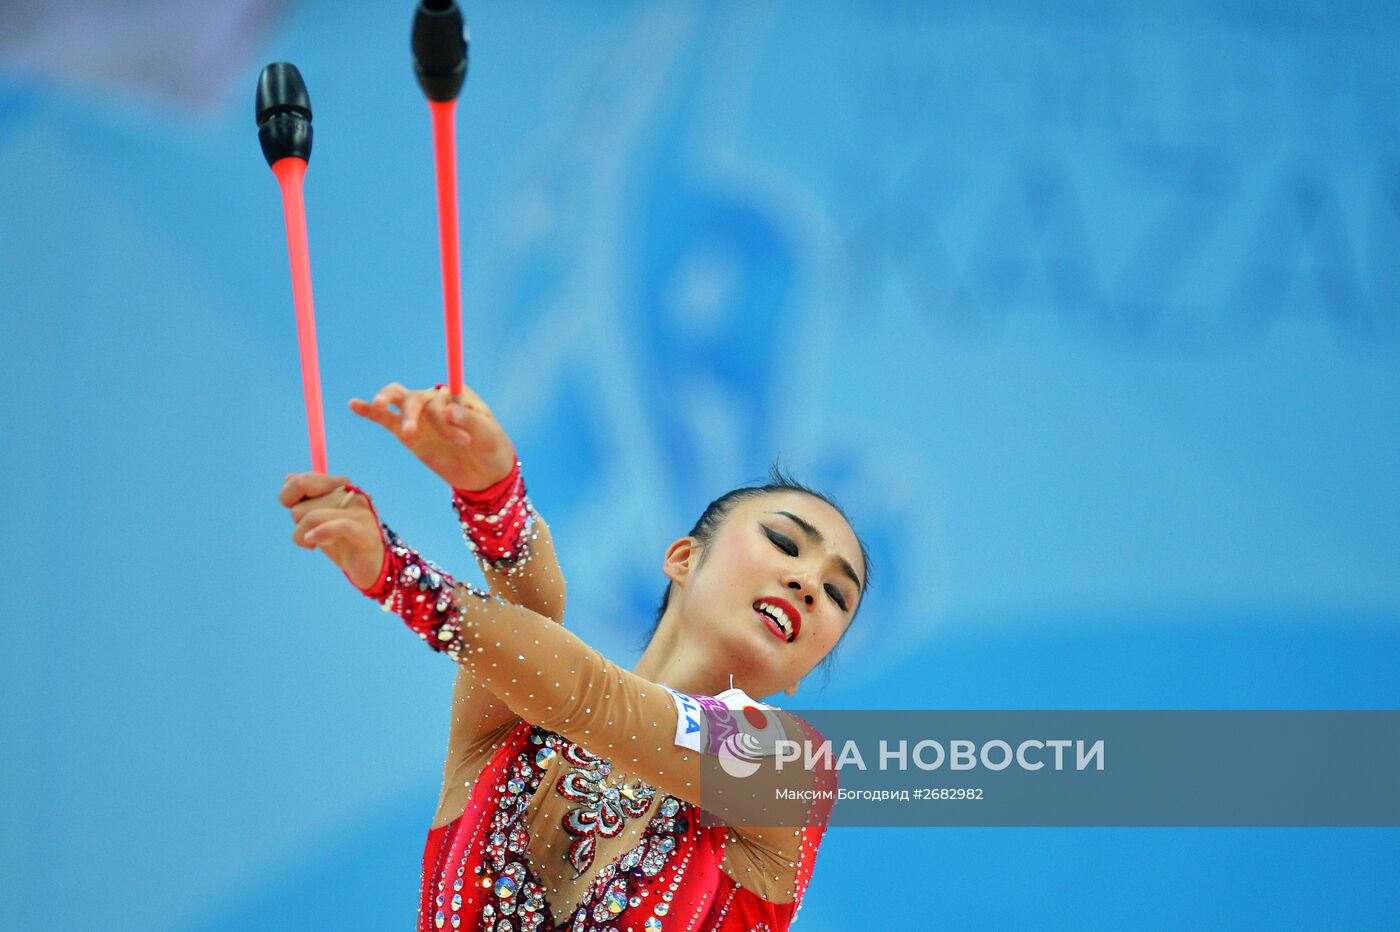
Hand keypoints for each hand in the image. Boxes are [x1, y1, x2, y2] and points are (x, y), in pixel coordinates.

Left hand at [279, 473, 385, 589]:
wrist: (374, 570)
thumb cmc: (344, 543)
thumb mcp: (320, 518)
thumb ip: (306, 497)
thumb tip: (289, 477)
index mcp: (343, 487)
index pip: (303, 481)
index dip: (288, 496)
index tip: (294, 510)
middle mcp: (354, 496)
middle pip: (301, 505)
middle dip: (299, 523)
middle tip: (313, 533)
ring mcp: (361, 515)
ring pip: (312, 517)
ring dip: (304, 537)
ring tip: (315, 545)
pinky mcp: (367, 536)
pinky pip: (340, 526)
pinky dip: (321, 533)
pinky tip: (312, 543)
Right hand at [349, 382, 515, 491]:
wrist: (486, 473)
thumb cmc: (491, 446)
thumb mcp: (488, 434)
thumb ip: (468, 420)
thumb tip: (448, 409)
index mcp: (457, 394)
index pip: (441, 394)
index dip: (445, 414)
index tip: (463, 439)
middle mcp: (436, 400)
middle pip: (415, 398)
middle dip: (414, 416)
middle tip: (419, 437)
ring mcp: (421, 417)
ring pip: (399, 401)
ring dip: (389, 407)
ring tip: (385, 423)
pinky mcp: (410, 435)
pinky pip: (387, 419)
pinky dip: (370, 411)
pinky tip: (354, 404)